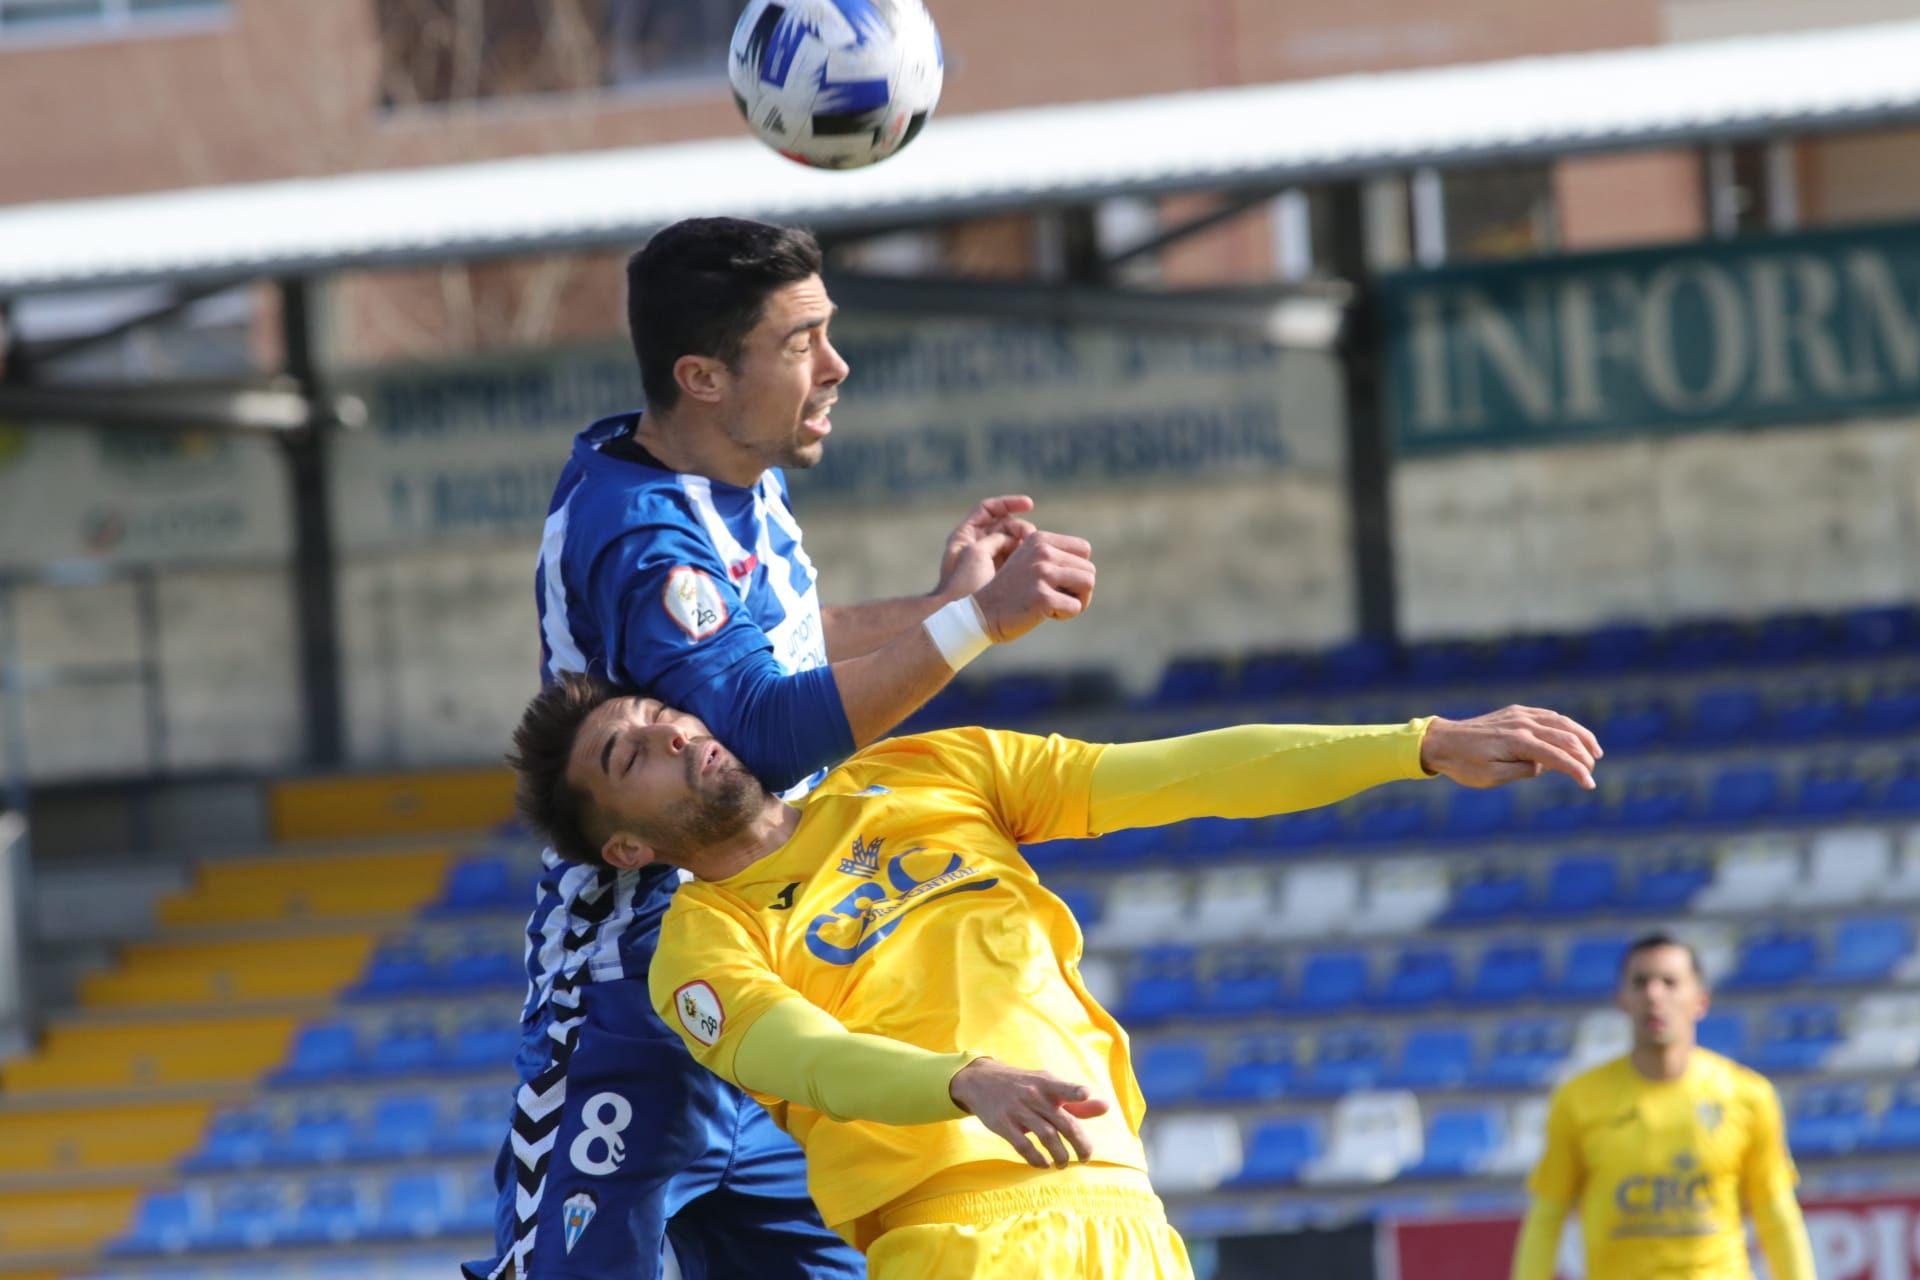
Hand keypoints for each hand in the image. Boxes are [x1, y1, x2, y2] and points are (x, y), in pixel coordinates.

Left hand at [934, 496, 1036, 600]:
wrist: (958, 617)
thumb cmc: (962, 585)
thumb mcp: (976, 554)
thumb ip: (995, 539)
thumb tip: (1018, 536)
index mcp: (965, 535)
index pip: (988, 509)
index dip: (1008, 503)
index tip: (1029, 504)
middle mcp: (977, 544)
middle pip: (1004, 525)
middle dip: (1020, 527)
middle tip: (1032, 537)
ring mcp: (989, 560)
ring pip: (1013, 542)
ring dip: (1026, 543)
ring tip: (1036, 550)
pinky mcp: (999, 574)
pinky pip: (1016, 559)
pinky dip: (1026, 557)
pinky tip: (1037, 561)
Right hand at [948, 1058, 1109, 1168]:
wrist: (980, 1081)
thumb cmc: (1023, 1085)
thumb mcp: (1047, 1085)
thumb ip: (1075, 1100)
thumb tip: (1106, 1107)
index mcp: (1047, 1084)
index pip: (1063, 1087)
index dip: (1075, 1091)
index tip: (1085, 1094)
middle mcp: (1033, 1095)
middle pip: (1062, 1122)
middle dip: (1079, 1143)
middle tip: (1086, 1157)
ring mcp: (1017, 1109)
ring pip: (1046, 1136)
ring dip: (1059, 1155)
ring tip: (1063, 1163)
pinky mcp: (1002, 1123)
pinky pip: (1022, 1145)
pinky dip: (1036, 1158)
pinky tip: (1044, 1164)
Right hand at [970, 531, 1094, 642]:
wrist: (981, 614)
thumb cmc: (1010, 592)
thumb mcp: (1028, 562)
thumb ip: (1053, 557)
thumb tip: (1089, 567)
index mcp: (1039, 539)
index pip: (1084, 550)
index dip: (1076, 569)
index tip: (1056, 582)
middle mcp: (1042, 552)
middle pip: (1089, 569)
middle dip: (1078, 589)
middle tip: (1056, 598)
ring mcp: (1042, 573)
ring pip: (1088, 584)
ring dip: (1077, 601)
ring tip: (1054, 606)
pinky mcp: (1043, 597)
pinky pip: (1076, 607)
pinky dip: (1064, 615)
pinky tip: (1044, 615)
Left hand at [1420, 705, 1603, 790]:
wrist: (1441, 741)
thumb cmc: (1464, 764)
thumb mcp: (1492, 776)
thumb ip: (1522, 770)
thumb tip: (1545, 765)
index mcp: (1518, 742)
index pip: (1558, 757)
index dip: (1577, 772)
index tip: (1589, 786)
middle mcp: (1522, 724)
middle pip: (1565, 737)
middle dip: (1583, 756)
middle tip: (1591, 773)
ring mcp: (1519, 715)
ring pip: (1561, 722)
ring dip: (1581, 736)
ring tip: (1595, 753)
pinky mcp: (1515, 712)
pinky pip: (1548, 715)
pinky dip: (1565, 725)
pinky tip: (1572, 735)